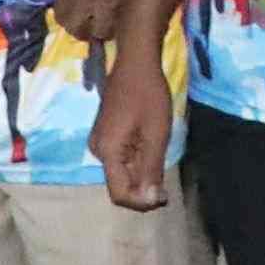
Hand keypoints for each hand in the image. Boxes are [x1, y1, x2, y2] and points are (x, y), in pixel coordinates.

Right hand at [94, 38, 176, 209]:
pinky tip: (151, 147)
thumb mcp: (156, 134)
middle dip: (143, 188)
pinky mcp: (106, 134)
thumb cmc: (148, 95)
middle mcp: (98, 151)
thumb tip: (150, 200)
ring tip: (160, 157)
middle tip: (167, 180)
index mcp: (108, 152)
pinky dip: (137, 160)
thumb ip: (151, 169)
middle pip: (119, 184)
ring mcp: (100, 142)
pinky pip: (121, 158)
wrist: (136, 61)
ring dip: (141, 173)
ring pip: (121, 172)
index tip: (164, 196)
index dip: (142, 202)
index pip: (119, 194)